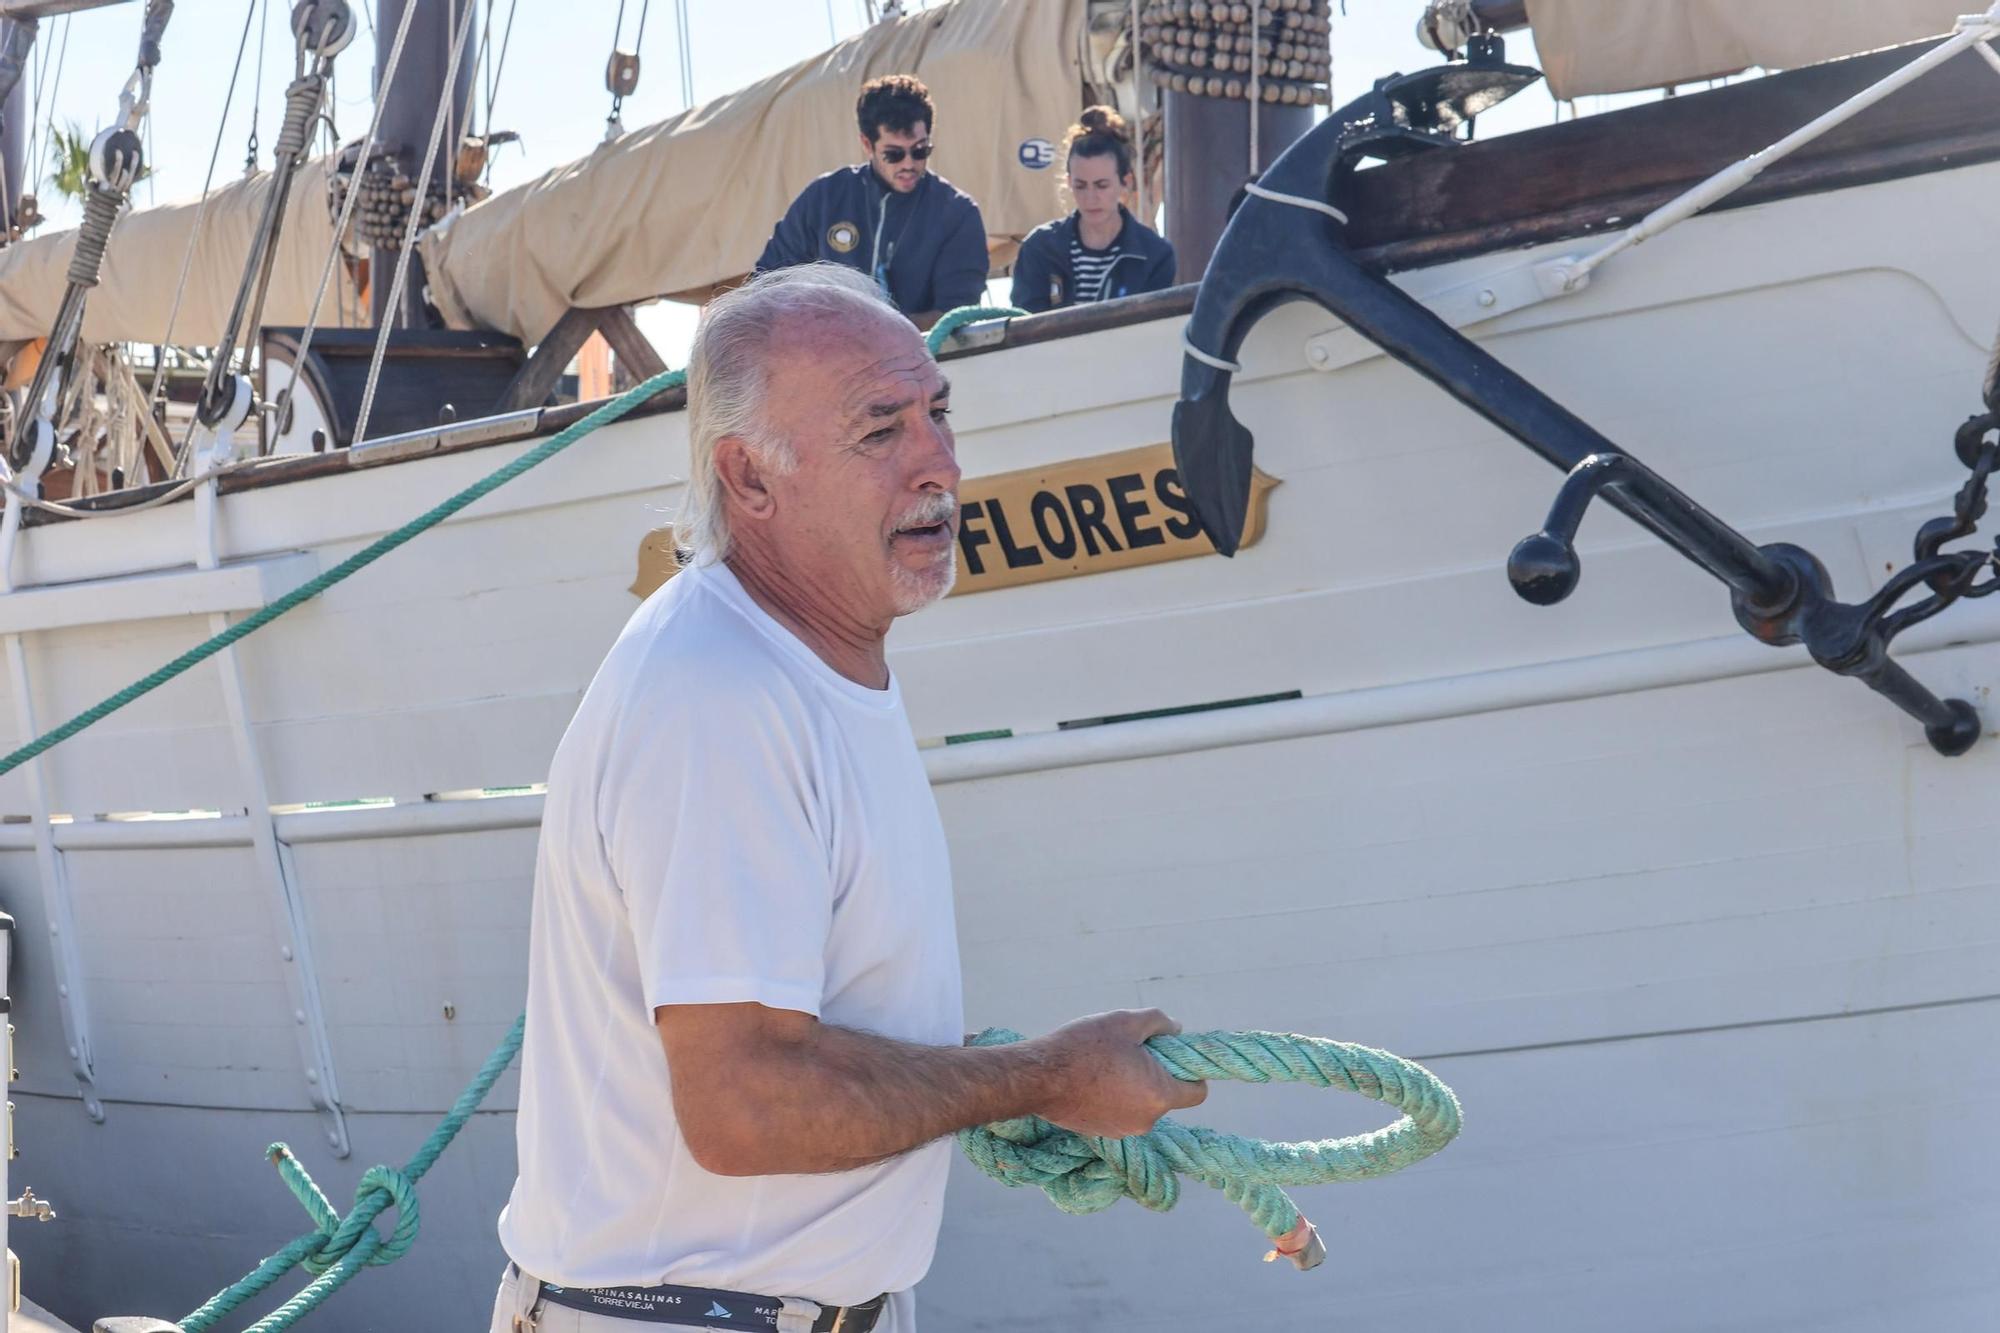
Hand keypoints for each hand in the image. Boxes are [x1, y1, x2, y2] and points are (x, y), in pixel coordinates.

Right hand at [1032, 1008, 1207, 1138]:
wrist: (1038, 1077)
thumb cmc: (1084, 1047)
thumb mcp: (1125, 1021)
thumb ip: (1159, 1022)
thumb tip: (1177, 1029)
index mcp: (1159, 1095)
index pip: (1198, 1093)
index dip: (1191, 1072)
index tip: (1172, 1056)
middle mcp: (1146, 1121)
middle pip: (1166, 1096)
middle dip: (1156, 1074)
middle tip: (1130, 1051)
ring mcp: (1122, 1130)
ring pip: (1141, 1104)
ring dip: (1133, 1086)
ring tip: (1106, 1063)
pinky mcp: (1101, 1133)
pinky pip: (1120, 1113)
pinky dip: (1114, 1098)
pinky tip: (1092, 1079)